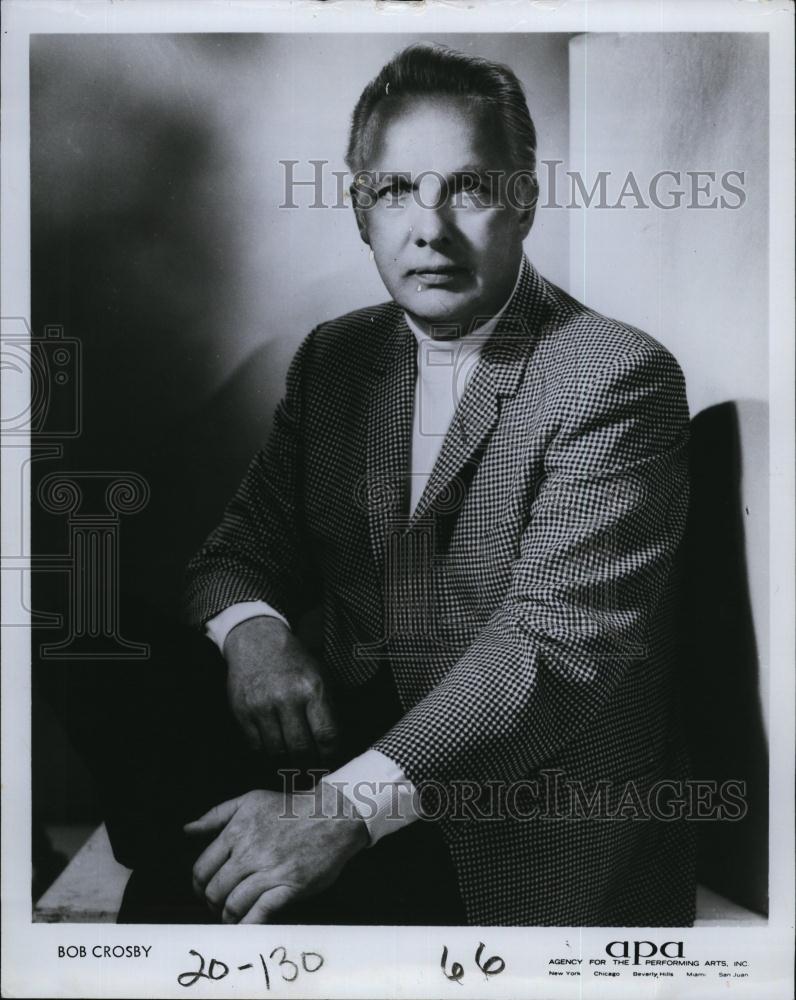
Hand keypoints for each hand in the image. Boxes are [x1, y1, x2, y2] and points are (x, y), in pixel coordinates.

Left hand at [185, 784, 368, 922]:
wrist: (331, 816)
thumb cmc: (289, 808)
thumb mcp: (250, 800)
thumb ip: (216, 815)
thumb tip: (187, 830)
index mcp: (237, 832)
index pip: (202, 869)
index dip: (198, 886)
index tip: (203, 891)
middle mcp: (249, 853)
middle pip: (215, 890)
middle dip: (212, 903)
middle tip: (217, 906)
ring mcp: (269, 871)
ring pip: (233, 905)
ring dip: (227, 916)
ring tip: (231, 916)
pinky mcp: (289, 887)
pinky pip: (259, 914)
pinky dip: (248, 925)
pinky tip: (247, 925)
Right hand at [223, 616, 338, 762]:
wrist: (257, 640)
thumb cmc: (294, 661)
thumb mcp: (320, 675)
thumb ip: (328, 708)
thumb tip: (335, 745)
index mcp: (312, 689)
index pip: (327, 736)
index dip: (331, 756)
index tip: (331, 761)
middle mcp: (287, 698)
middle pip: (301, 750)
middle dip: (310, 766)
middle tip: (313, 772)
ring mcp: (261, 706)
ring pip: (277, 752)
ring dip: (287, 762)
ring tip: (295, 764)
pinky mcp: (242, 712)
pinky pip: (256, 746)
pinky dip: (267, 753)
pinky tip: (275, 750)